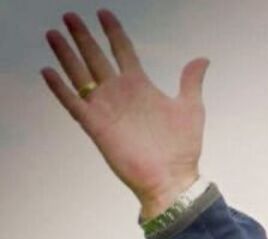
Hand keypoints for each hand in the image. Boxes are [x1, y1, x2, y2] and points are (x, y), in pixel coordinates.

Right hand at [41, 9, 209, 219]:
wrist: (172, 177)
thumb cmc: (182, 147)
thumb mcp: (190, 108)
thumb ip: (190, 81)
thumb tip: (202, 59)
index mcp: (140, 86)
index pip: (122, 51)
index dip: (113, 32)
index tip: (103, 13)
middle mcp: (120, 93)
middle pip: (96, 57)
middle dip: (83, 37)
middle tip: (69, 16)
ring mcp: (105, 108)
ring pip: (80, 75)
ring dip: (66, 55)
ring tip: (53, 34)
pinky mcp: (95, 125)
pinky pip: (73, 103)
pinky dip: (60, 89)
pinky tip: (48, 72)